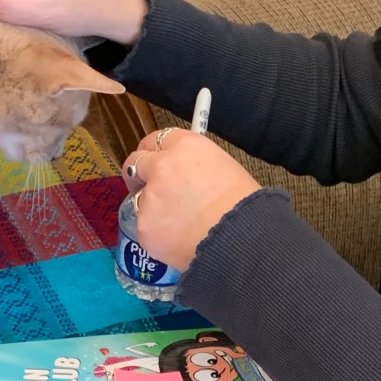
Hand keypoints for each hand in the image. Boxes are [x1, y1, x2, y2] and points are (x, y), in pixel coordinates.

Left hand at [123, 129, 259, 269]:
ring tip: (176, 224)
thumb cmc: (243, 207)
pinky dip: (156, 234)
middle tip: (145, 187)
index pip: (157, 139)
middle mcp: (163, 166)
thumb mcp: (224, 169)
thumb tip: (185, 173)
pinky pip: (144, 227)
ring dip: (150, 207)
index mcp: (187, 146)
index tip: (152, 161)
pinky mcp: (144, 225)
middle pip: (136, 161)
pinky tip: (178, 240)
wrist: (240, 239)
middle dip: (138, 174)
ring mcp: (150, 196)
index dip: (154, 153)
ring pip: (138, 198)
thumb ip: (196, 166)